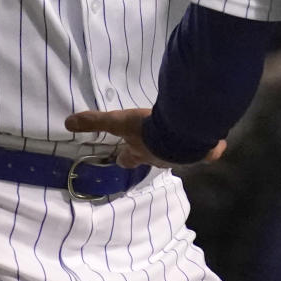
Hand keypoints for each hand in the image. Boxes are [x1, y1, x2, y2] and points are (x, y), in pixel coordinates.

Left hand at [65, 107, 226, 167]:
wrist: (185, 130)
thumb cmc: (150, 128)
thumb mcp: (120, 121)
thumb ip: (96, 121)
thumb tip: (67, 123)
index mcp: (141, 152)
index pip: (128, 159)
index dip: (124, 157)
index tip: (121, 156)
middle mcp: (161, 158)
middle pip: (153, 159)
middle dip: (151, 153)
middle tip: (152, 146)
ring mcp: (183, 156)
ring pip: (178, 154)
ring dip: (177, 148)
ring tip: (179, 140)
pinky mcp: (205, 151)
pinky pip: (208, 151)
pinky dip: (210, 148)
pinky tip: (214, 143)